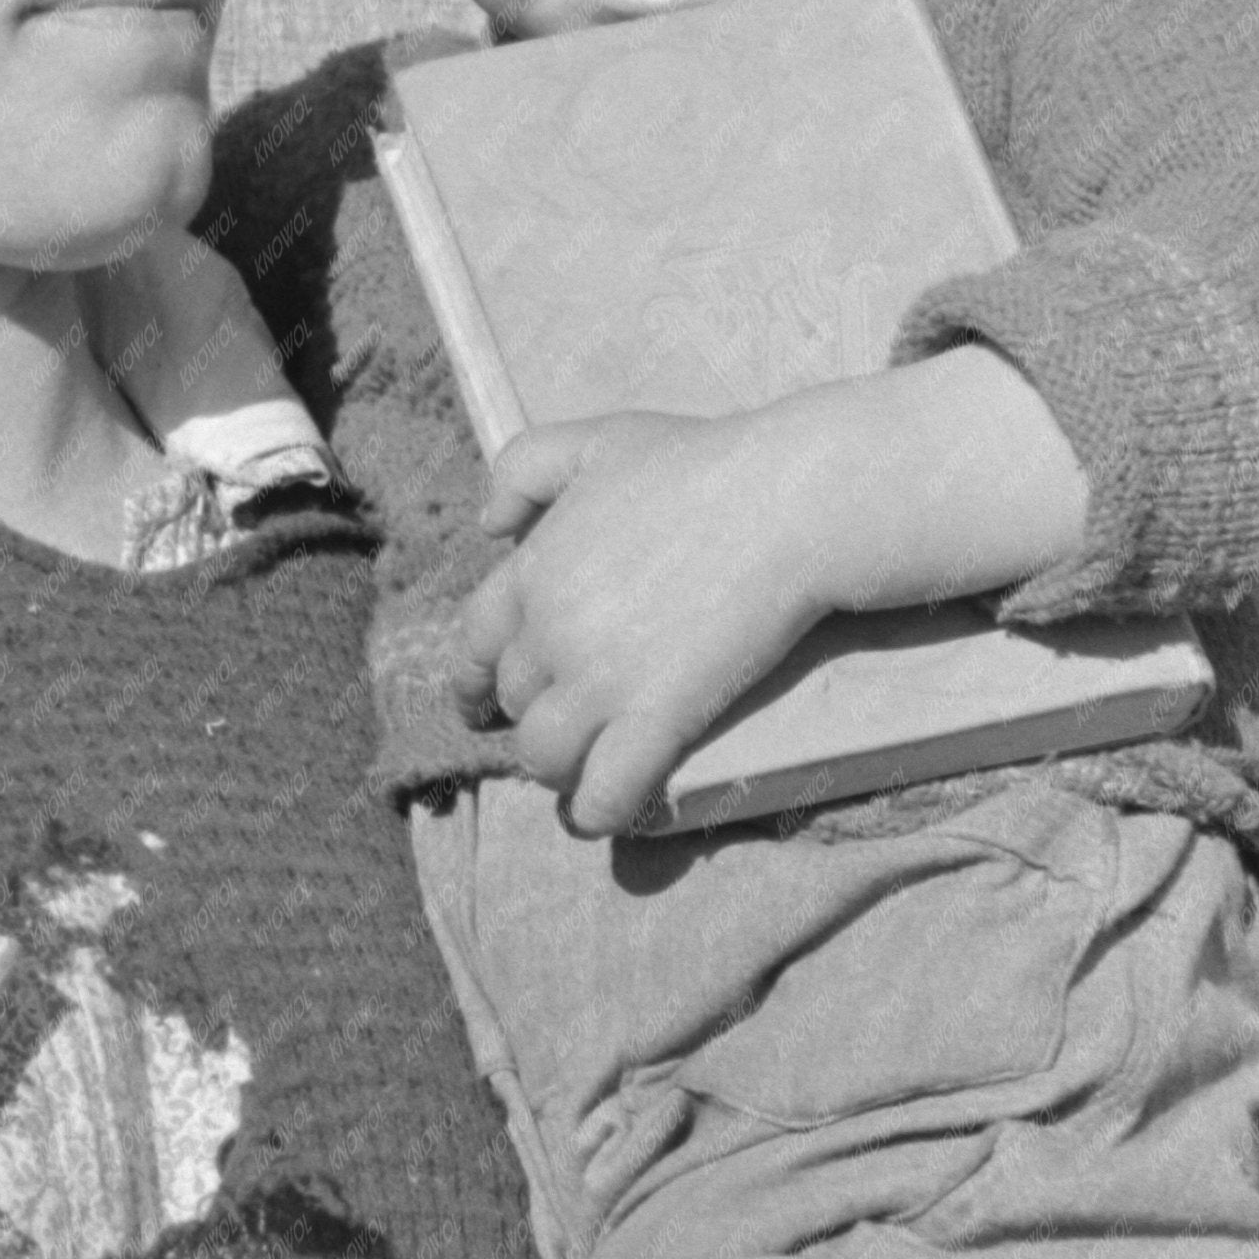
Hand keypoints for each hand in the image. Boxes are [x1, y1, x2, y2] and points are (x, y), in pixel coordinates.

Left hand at [451, 407, 826, 836]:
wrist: (786, 503)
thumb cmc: (702, 464)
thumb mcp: (597, 441)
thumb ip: (525, 469)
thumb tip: (487, 527)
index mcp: (534, 567)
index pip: (475, 642)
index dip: (473, 682)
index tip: (481, 705)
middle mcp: (551, 630)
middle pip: (515, 703)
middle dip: (532, 720)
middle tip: (563, 733)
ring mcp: (601, 680)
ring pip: (544, 756)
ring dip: (558, 770)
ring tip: (583, 772)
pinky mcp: (657, 719)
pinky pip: (604, 792)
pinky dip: (595, 813)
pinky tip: (601, 817)